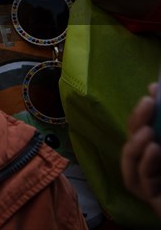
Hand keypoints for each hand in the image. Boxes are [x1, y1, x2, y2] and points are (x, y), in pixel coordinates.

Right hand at [122, 82, 160, 216]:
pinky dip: (145, 164)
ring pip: (129, 160)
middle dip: (137, 120)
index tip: (152, 91)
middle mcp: (148, 166)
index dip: (144, 110)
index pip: (143, 127)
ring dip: (135, 143)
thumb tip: (155, 87)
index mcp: (156, 152)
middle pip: (133, 139)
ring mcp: (148, 184)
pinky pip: (140, 181)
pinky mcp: (152, 199)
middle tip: (148, 102)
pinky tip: (154, 150)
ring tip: (148, 131)